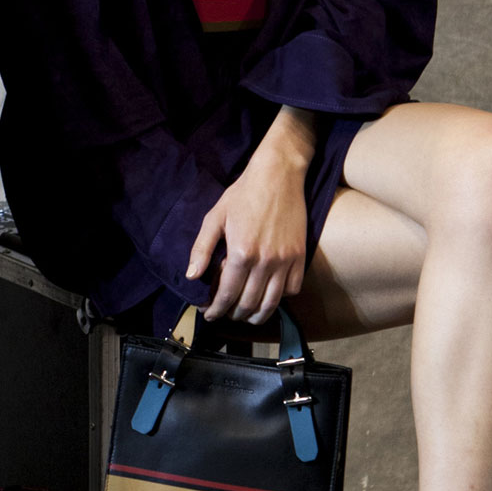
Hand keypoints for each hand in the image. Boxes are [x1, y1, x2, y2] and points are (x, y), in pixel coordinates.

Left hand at [187, 107, 315, 322]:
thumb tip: (192, 277)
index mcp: (241, 253)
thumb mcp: (215, 217)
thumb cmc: (242, 194)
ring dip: (256, 315)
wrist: (278, 175)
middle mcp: (265, 262)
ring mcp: (285, 261)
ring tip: (245, 315)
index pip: (227, 295)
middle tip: (224, 313)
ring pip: (272, 303)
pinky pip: (292, 289)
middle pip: (249, 304)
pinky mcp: (300, 256)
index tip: (208, 314)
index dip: (215, 309)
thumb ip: (202, 249)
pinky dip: (280, 299)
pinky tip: (268, 296)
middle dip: (233, 314)